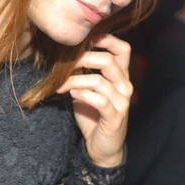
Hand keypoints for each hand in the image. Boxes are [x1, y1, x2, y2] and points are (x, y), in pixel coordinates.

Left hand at [56, 33, 131, 166]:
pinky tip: (72, 95)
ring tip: (60, 85)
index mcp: (120, 77)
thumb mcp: (87, 90)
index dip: (107, 39)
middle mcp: (124, 86)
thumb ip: (83, 72)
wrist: (101, 146)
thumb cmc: (93, 115)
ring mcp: (122, 102)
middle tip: (64, 63)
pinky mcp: (115, 117)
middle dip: (84, 58)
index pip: (123, 49)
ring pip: (99, 81)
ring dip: (75, 80)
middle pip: (109, 61)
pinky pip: (100, 101)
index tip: (86, 38)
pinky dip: (84, 95)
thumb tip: (65, 54)